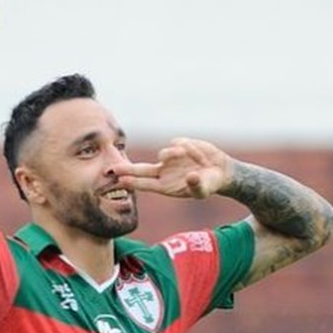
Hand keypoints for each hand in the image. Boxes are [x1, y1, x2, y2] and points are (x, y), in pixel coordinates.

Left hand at [114, 138, 234, 198]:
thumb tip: (191, 177)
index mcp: (165, 185)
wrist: (219, 170)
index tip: (121, 180)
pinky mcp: (178, 146)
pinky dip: (190, 149)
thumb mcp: (204, 189)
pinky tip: (199, 155)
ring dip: (175, 155)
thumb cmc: (208, 184)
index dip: (133, 182)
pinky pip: (178, 144)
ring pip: (164, 153)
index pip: (145, 184)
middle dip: (127, 169)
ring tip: (194, 158)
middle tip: (112, 168)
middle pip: (141, 170)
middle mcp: (164, 172)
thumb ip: (197, 185)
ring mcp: (170, 159)